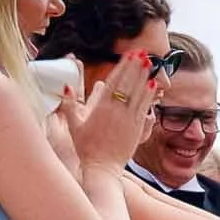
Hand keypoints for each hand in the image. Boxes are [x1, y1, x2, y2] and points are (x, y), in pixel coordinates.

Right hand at [64, 51, 153, 171]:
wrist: (102, 167)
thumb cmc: (86, 146)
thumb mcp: (73, 124)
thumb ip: (69, 104)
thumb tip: (66, 86)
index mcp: (100, 108)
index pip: (113, 82)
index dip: (122, 67)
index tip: (128, 55)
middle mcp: (116, 111)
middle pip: (128, 84)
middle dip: (135, 67)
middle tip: (142, 52)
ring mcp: (128, 119)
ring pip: (138, 94)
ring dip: (144, 77)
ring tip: (150, 63)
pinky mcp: (137, 128)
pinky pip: (144, 107)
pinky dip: (149, 95)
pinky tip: (153, 85)